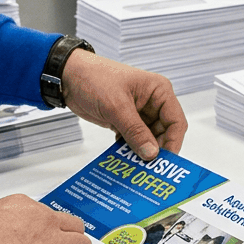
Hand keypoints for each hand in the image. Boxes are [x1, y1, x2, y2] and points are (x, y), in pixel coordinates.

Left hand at [60, 50, 186, 160]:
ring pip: (149, 138)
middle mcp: (153, 102)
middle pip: (164, 132)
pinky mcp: (126, 121)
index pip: (176, 121)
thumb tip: (151, 153)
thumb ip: (135, 131)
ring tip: (135, 164)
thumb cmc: (94, 78)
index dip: (173, 142)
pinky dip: (130, 149)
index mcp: (159, 91)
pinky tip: (124, 158)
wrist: (68, 76)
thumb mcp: (117, 106)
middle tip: (149, 167)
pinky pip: (134, 139)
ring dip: (142, 151)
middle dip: (157, 149)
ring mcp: (139, 112)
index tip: (166, 160)